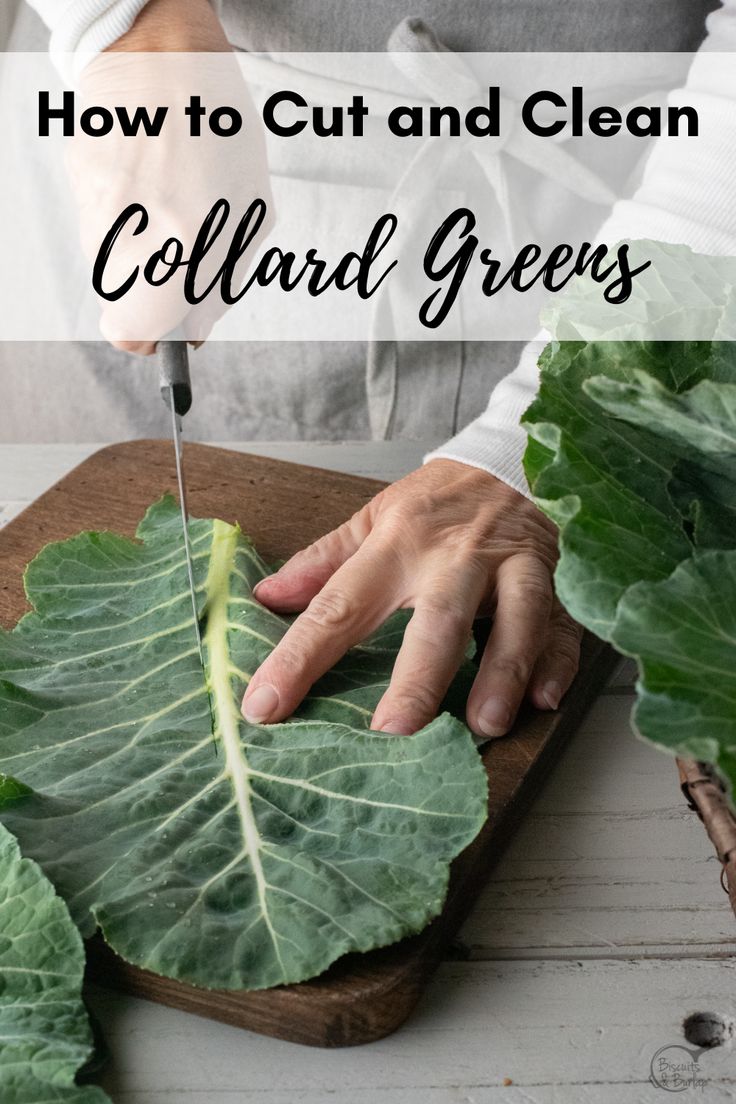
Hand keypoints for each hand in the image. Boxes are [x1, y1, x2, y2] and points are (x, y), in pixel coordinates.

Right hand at [66, 0, 272, 352]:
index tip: (171, 329)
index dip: (154, 340)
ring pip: (111, 271)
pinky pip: (101, 228)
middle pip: (120, 309)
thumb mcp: (248, 213)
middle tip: (178, 263)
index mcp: (188, 244)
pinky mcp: (79, 183)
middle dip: (151, 300)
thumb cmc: (219, 131)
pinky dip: (124, 218)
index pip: (136, 334)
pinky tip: (146, 182)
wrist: (160, 51)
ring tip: (166, 209)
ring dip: (139, 257)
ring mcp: (99, 207)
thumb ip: (222, 280)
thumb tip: (195, 330)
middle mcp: (135, 232)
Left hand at [241, 459, 582, 737]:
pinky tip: (546, 698)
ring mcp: (512, 567)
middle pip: (436, 620)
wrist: (511, 456)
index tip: (266, 704)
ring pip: (515, 618)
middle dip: (417, 678)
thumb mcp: (374, 517)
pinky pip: (563, 622)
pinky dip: (558, 660)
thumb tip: (265, 596)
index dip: (300, 657)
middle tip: (393, 733)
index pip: (339, 604)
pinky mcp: (558, 579)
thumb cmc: (437, 500)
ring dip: (502, 672)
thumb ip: (322, 561)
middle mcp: (454, 557)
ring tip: (485, 723)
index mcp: (397, 544)